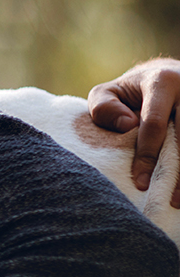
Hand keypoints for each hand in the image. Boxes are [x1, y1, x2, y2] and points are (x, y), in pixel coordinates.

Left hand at [88, 58, 179, 206]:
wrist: (169, 74)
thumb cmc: (131, 92)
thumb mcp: (109, 92)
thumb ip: (105, 107)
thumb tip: (126, 126)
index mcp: (161, 82)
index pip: (154, 124)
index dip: (148, 155)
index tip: (141, 182)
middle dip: (178, 170)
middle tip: (170, 200)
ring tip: (179, 201)